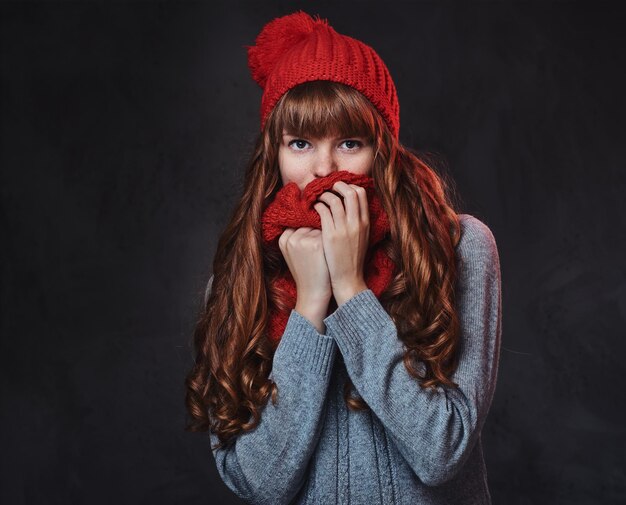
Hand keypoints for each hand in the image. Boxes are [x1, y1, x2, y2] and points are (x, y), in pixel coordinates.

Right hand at [278, 227, 331, 310]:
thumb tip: (310, 218)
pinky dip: (331, 243)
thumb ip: (296, 238)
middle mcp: (292, 238)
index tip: (308, 251)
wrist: (313, 293)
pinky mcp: (317, 243)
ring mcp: (304, 240)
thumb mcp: (293, 255)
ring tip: (321, 257)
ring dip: (324, 239)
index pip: (298, 227)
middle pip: (309, 227)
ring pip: (320, 229)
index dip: (306, 238)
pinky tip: (328, 255)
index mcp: (283, 239)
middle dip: (315, 238)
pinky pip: (329, 235)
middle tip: (315, 256)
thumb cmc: (306, 273)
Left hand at [313, 181, 369, 305]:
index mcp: (365, 223)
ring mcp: (343, 229)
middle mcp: (356, 223)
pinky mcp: (330, 235)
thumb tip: (352, 208)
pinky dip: (317, 206)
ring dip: (324, 195)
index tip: (340, 189)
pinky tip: (313, 209)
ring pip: (334, 199)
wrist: (348, 279)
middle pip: (349, 192)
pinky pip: (322, 211)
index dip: (349, 186)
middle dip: (337, 185)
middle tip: (328, 187)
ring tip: (318, 198)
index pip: (360, 194)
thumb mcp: (363, 239)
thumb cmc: (352, 260)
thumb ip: (359, 223)